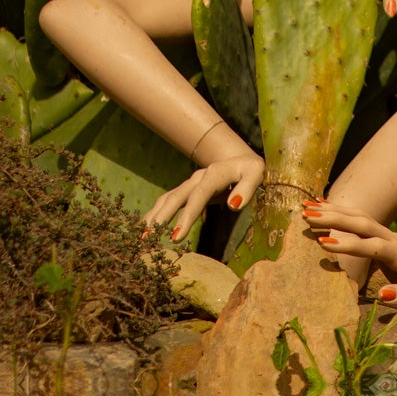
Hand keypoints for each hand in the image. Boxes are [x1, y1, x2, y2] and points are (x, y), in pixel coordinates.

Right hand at [141, 152, 264, 243]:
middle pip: (176, 196)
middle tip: (147, 237)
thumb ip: (247, 188)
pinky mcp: (186, 191)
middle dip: (161, 217)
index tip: (176, 237)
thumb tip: (233, 205)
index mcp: (215, 173)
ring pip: (167, 199)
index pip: (199, 195)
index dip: (187, 216)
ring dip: (153, 216)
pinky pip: (167, 202)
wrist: (239, 158)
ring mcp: (189, 183)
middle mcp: (198, 177)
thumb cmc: (250, 169)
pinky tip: (145, 228)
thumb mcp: (256, 173)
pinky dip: (155, 214)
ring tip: (140, 237)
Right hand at [301, 200, 396, 305]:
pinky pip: (356, 217)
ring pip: (358, 216)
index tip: (325, 244)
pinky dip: (338, 210)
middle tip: (309, 217)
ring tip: (306, 208)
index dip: (351, 244)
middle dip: (336, 219)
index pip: (374, 246)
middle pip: (363, 223)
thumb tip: (384, 295)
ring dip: (333, 211)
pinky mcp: (377, 231)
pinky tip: (319, 204)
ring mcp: (384, 231)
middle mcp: (392, 237)